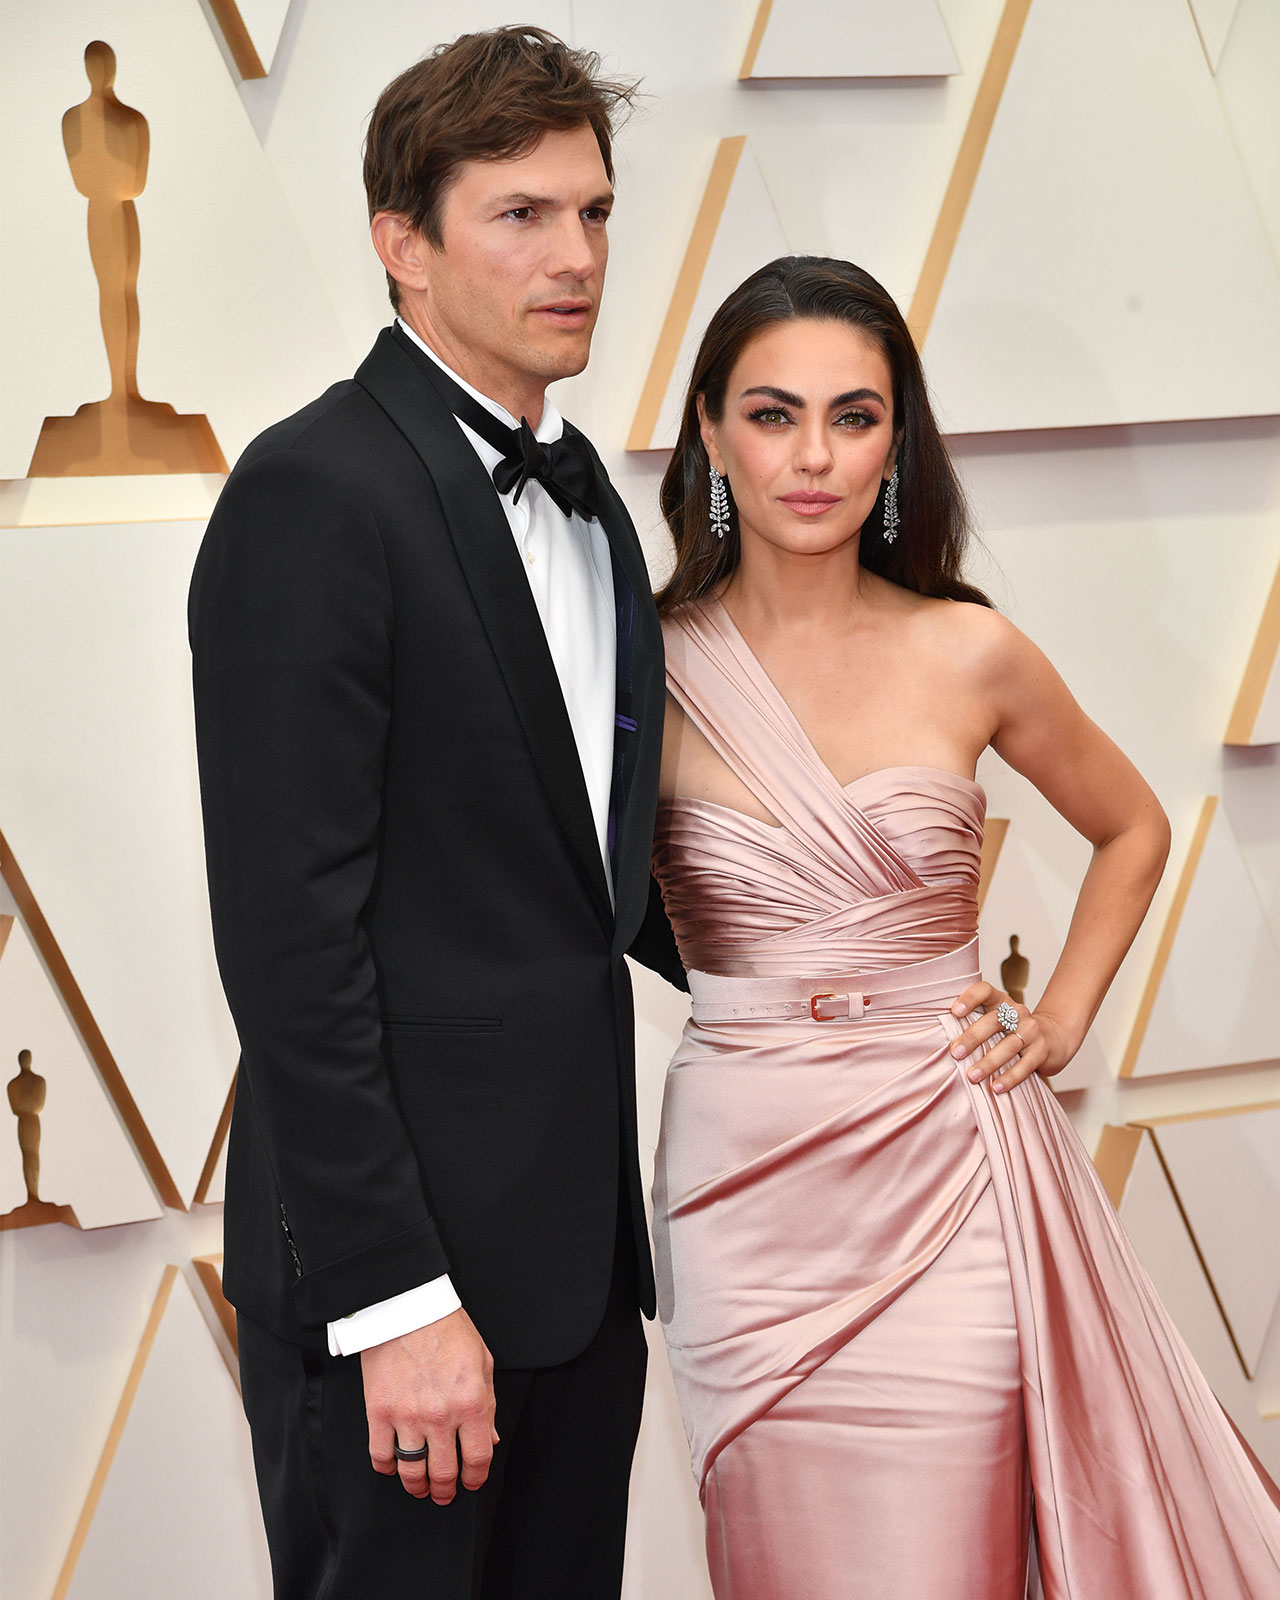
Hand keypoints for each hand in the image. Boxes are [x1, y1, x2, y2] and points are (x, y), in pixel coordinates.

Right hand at [361, 1308, 497, 1502]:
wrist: (408, 1306)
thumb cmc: (447, 1328)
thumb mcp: (482, 1362)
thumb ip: (488, 1403)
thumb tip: (488, 1438)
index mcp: (472, 1402)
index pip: (478, 1458)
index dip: (476, 1478)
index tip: (471, 1481)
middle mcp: (441, 1415)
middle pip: (444, 1473)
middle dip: (445, 1490)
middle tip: (443, 1493)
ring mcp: (407, 1416)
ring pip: (412, 1472)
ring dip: (417, 1486)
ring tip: (419, 1487)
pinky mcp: (378, 1412)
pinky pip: (381, 1456)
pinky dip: (387, 1469)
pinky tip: (394, 1466)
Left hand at [947, 982, 1072, 1092]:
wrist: (1054, 1038)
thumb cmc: (1012, 1030)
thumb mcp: (995, 1020)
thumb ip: (973, 1022)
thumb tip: (936, 1034)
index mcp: (1001, 1002)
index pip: (986, 990)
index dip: (970, 998)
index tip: (954, 1012)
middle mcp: (1018, 1013)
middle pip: (995, 1020)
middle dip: (973, 1037)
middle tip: (955, 1053)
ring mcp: (1032, 1031)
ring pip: (1009, 1045)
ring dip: (989, 1062)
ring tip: (972, 1076)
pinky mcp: (1042, 1051)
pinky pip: (1025, 1065)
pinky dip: (1010, 1077)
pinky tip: (996, 1088)